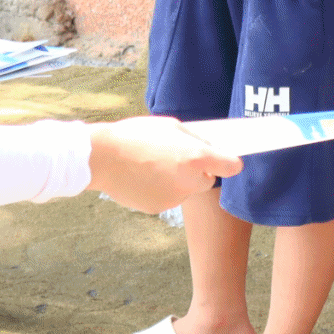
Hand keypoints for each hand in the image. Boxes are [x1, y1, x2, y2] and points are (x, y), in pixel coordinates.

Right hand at [85, 116, 240, 213]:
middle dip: (198, 171)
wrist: (101, 158)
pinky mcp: (158, 208)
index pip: (232, 166)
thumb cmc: (135, 135)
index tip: (226, 159)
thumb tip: (209, 146)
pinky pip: (167, 198)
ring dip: (177, 180)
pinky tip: (142, 177)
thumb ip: (193, 138)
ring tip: (152, 165)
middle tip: (178, 157)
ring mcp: (174, 198)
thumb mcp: (170, 125)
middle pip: (207, 180)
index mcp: (196, 157)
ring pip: (185, 190)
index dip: (229, 162)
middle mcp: (190, 181)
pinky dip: (160, 189)